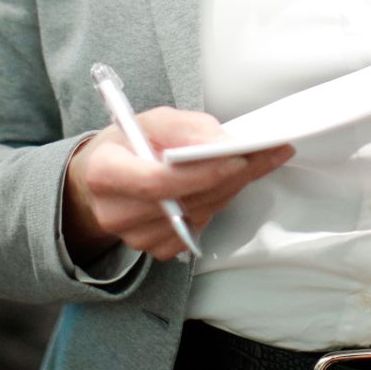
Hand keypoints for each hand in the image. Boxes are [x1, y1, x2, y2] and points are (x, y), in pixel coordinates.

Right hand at [62, 110, 293, 264]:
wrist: (102, 178)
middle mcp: (115, 213)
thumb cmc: (128, 144)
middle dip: (231, 175)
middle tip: (268, 153)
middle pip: (185, 201)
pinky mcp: (154, 249)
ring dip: (230, 188)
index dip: (202, 172)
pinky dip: (217, 204)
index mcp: (105, 174)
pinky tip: (224, 184)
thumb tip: (223, 142)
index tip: (239, 156)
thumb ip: (186, 128)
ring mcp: (134, 237)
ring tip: (254, 162)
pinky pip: (198, 229)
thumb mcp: (152, 120)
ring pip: (199, 215)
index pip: (158, 182)